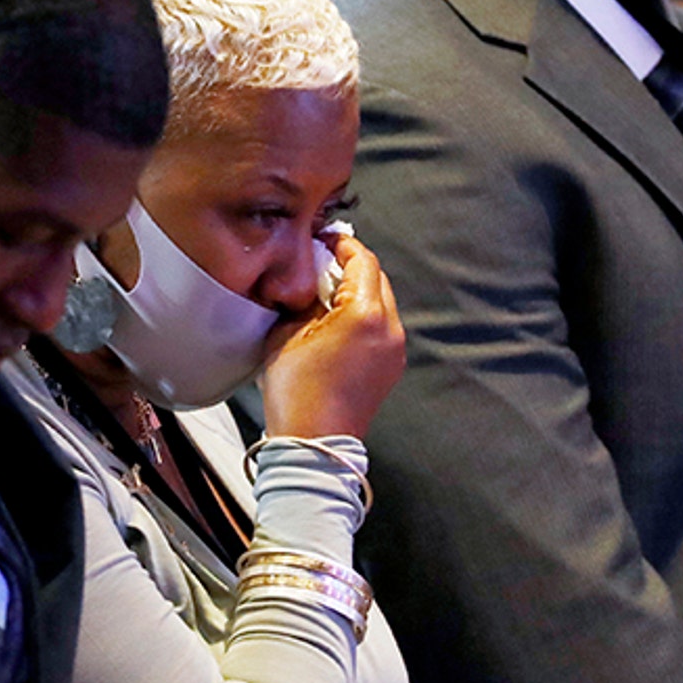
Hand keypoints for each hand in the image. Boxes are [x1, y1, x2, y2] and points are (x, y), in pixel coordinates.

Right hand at [259, 234, 404, 441]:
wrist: (315, 442)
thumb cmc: (297, 391)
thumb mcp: (287, 332)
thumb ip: (305, 296)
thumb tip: (312, 277)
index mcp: (365, 314)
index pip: (362, 260)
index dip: (341, 244)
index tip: (321, 240)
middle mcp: (389, 328)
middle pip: (376, 277)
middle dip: (350, 266)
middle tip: (320, 263)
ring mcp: (394, 349)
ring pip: (381, 301)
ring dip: (357, 290)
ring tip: (325, 294)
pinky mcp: (391, 366)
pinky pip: (381, 325)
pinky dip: (363, 314)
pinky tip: (335, 322)